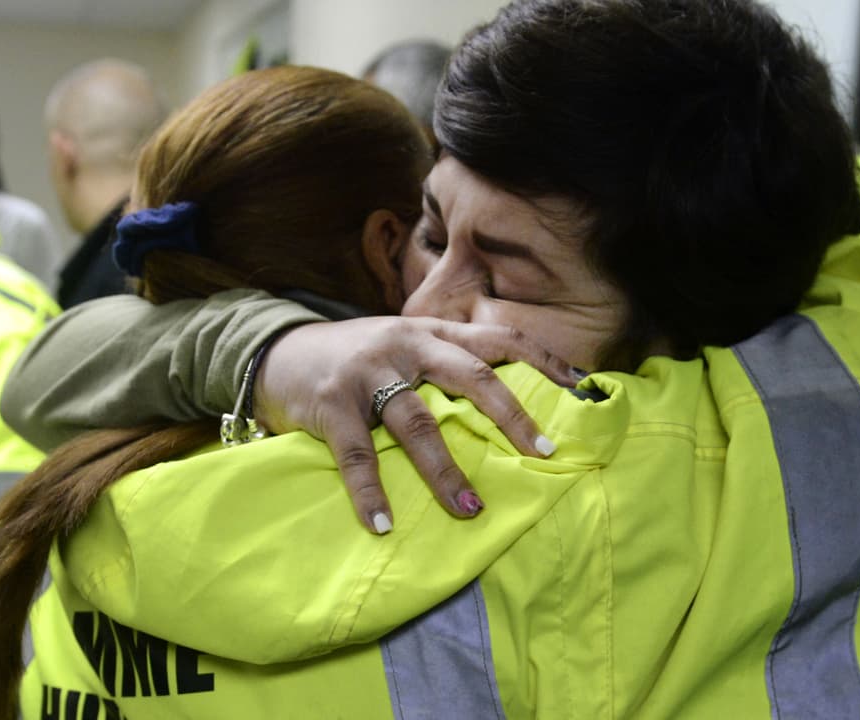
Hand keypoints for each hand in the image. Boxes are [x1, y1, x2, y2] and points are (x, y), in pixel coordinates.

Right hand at [253, 317, 576, 533]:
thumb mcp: (402, 347)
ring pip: (418, 421)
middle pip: (470, 375)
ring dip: (445, 470)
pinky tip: (384, 524)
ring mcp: (367, 372)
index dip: (542, 361)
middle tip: (542, 453)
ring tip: (469, 509)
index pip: (498, 339)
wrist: (277, 350)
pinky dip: (371, 492)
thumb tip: (503, 408)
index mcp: (430, 333)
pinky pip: (357, 453)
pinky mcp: (331, 402)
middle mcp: (405, 344)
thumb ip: (442, 365)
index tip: (582, 389)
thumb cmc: (354, 359)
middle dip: (510, 415)